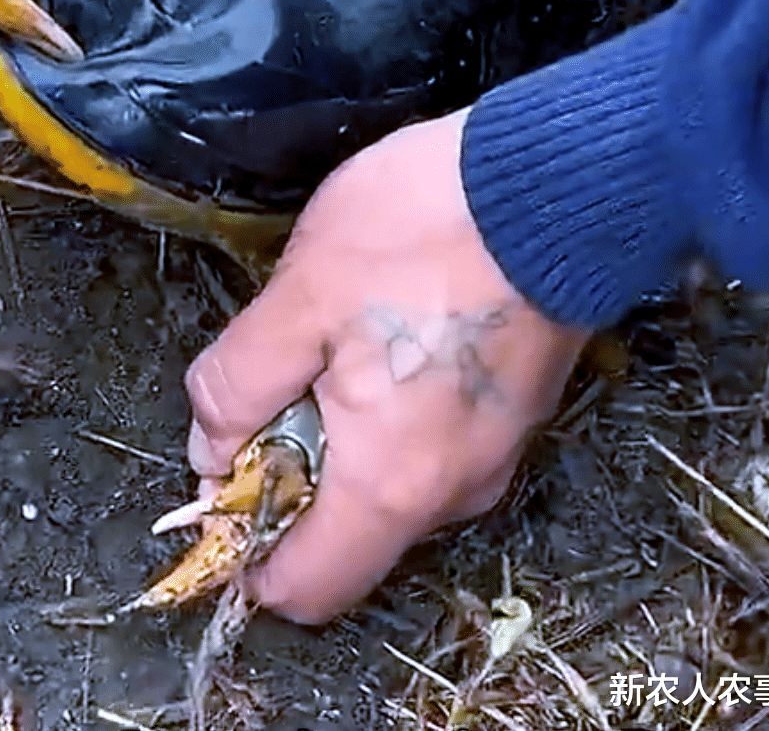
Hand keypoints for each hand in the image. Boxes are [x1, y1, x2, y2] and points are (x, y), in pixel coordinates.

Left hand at [185, 108, 590, 622]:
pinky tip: (380, 334)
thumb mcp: (298, 298)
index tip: (222, 471)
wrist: (559, 181)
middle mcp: (451, 495)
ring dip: (337, 437)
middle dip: (288, 477)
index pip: (304, 588)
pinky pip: (428, 447)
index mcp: (390, 486)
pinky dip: (386, 416)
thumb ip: (237, 387)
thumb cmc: (423, 235)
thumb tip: (210, 450)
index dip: (243, 545)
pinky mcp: (510, 416)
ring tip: (331, 339)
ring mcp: (492, 457)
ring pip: (385, 487)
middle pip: (342, 536)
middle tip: (277, 377)